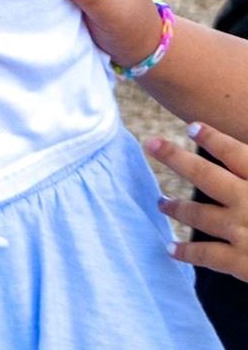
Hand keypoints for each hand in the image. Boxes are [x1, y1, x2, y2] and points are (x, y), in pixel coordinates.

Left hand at [147, 126, 247, 279]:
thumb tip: (244, 159)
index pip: (236, 153)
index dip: (213, 138)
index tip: (193, 125)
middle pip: (205, 173)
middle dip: (175, 157)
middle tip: (150, 143)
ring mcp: (242, 231)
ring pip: (199, 213)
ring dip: (177, 206)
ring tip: (161, 202)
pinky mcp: (242, 263)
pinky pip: (208, 255)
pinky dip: (187, 253)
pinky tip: (171, 249)